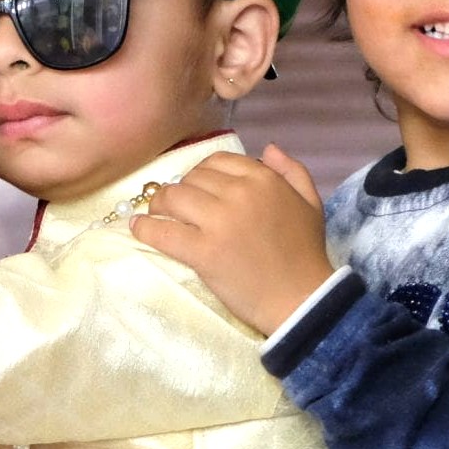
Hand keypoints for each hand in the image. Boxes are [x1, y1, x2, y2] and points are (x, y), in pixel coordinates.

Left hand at [132, 144, 333, 335]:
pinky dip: (146, 229)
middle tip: (173, 205)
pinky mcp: (203, 252)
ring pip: (174, 198)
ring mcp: (219, 222)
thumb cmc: (306, 254)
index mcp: (263, 179)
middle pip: (192, 179)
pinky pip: (164, 232)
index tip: (195, 188)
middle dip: (179, 189)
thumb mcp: (310, 203)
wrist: (301, 300)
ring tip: (156, 214)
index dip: (201, 173)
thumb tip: (268, 148)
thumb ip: (292, 171)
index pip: (217, 162)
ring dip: (159, 205)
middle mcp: (239, 194)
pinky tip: (137, 228)